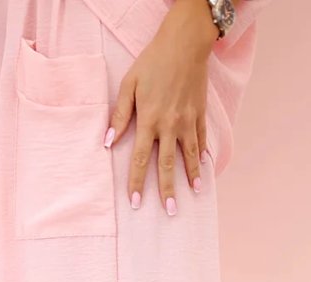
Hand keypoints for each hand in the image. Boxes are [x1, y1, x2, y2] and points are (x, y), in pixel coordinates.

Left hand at [105, 0, 217, 213]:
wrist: (185, 43)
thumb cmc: (153, 61)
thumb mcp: (129, 84)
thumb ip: (120, 115)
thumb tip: (108, 141)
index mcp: (149, 120)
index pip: (139, 159)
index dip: (136, 182)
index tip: (136, 202)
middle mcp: (170, 125)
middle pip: (166, 165)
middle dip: (167, 190)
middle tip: (170, 211)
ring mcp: (187, 121)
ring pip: (188, 155)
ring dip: (190, 176)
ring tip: (193, 193)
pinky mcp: (200, 113)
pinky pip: (201, 139)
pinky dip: (202, 154)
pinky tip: (203, 167)